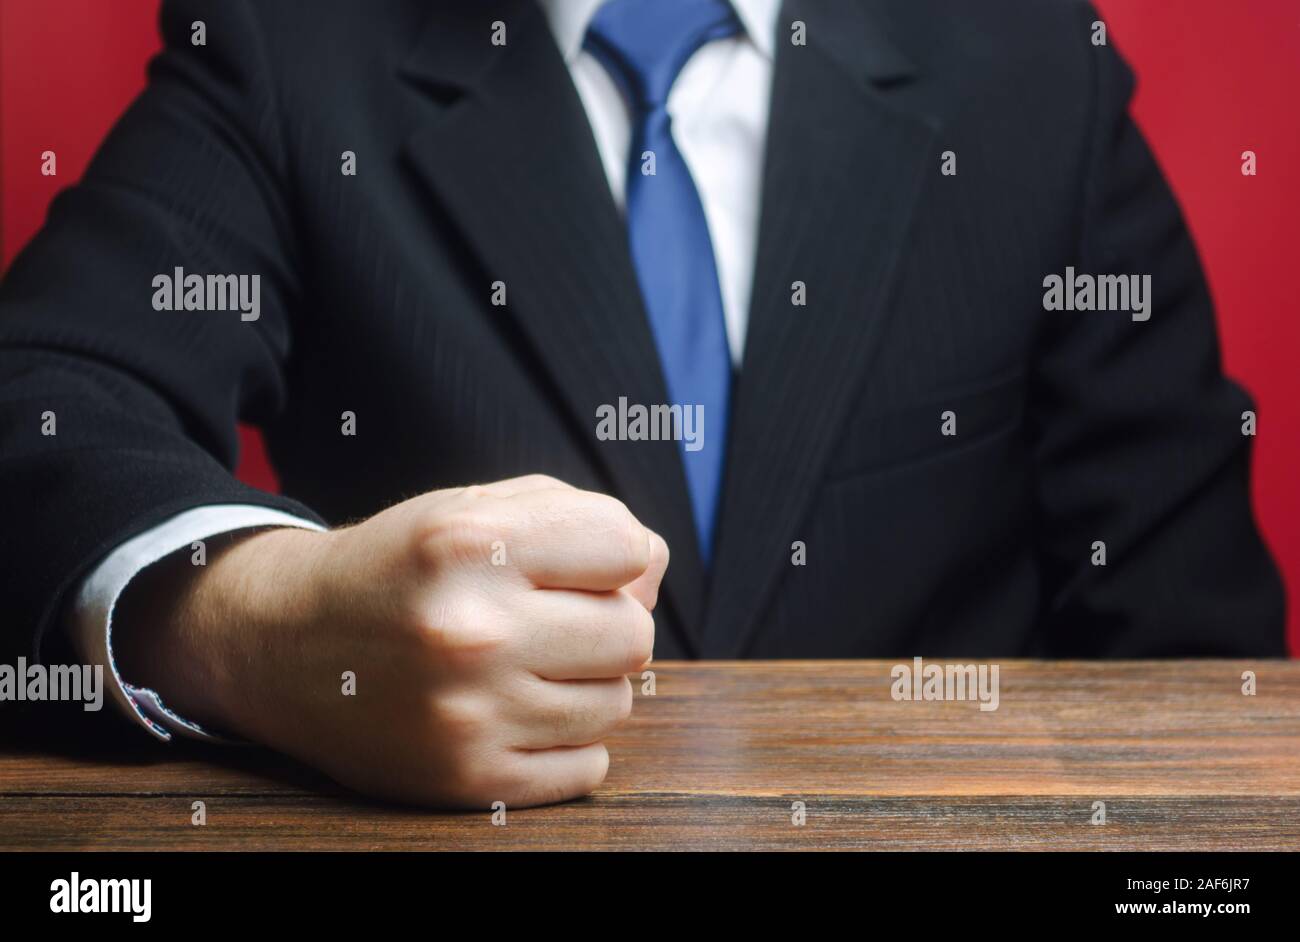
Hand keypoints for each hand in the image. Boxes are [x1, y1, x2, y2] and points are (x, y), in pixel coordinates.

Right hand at [112, 475, 668, 807]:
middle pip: (633, 634)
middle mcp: (469, 630)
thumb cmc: (400, 568)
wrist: (283, 643)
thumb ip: (577, 517)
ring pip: (616, 703)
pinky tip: (516, 713)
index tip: (574, 565)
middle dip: (605, 623)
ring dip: (586, 684)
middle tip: (551, 621)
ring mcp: (468, 714)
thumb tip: (656, 566)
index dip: (611, 556)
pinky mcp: (466, 780)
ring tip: (525, 666)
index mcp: (469, 543)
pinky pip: (588, 767)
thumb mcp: (473, 508)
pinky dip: (568, 742)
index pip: (627, 547)